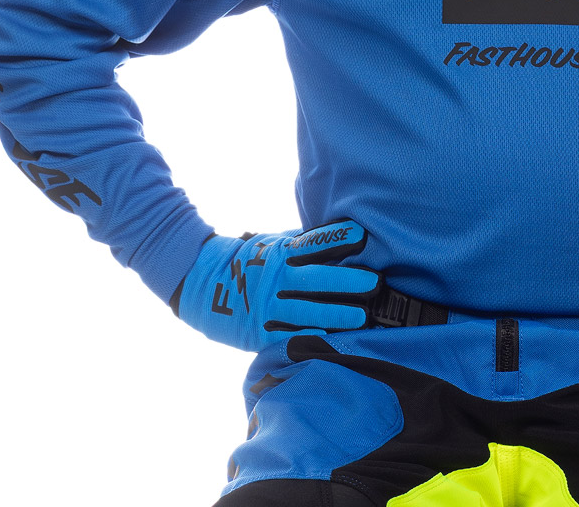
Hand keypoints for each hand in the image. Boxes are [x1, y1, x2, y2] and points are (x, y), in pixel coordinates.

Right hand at [176, 220, 380, 350]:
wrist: (203, 284)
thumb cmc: (251, 260)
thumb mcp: (274, 245)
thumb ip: (305, 246)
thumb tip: (344, 237)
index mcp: (282, 253)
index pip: (315, 243)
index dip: (338, 238)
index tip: (362, 235)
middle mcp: (277, 279)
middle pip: (316, 279)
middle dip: (347, 281)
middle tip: (375, 283)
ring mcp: (269, 307)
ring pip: (307, 312)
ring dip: (336, 315)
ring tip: (363, 317)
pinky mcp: (261, 333)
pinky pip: (290, 338)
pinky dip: (311, 341)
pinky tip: (332, 343)